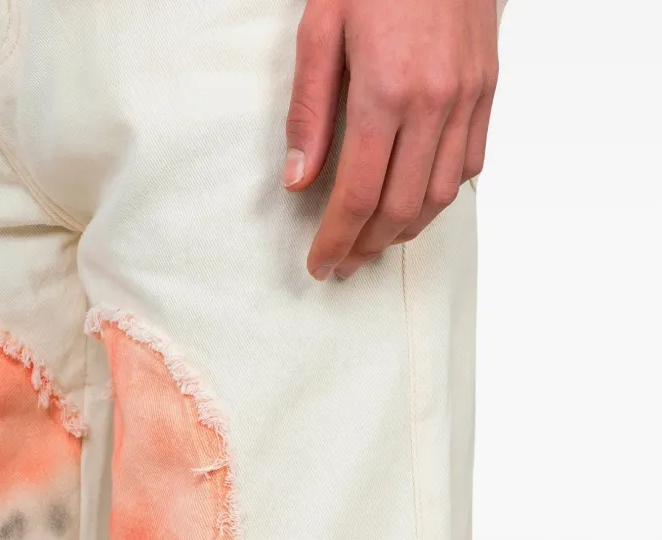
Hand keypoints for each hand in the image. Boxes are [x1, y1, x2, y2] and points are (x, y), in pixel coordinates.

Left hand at [284, 0, 498, 279]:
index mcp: (387, 91)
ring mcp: (468, 97)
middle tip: (342, 264)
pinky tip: (415, 203)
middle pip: (401, 208)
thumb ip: (310, 111)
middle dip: (367, 247)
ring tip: (375, 243)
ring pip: (440, 196)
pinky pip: (470, 163)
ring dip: (406, 231)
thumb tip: (298, 180)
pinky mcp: (488, 87)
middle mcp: (434, 102)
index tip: (320, 265)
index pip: (358, 195)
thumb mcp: (320, 28)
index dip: (337, 240)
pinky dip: (441, 196)